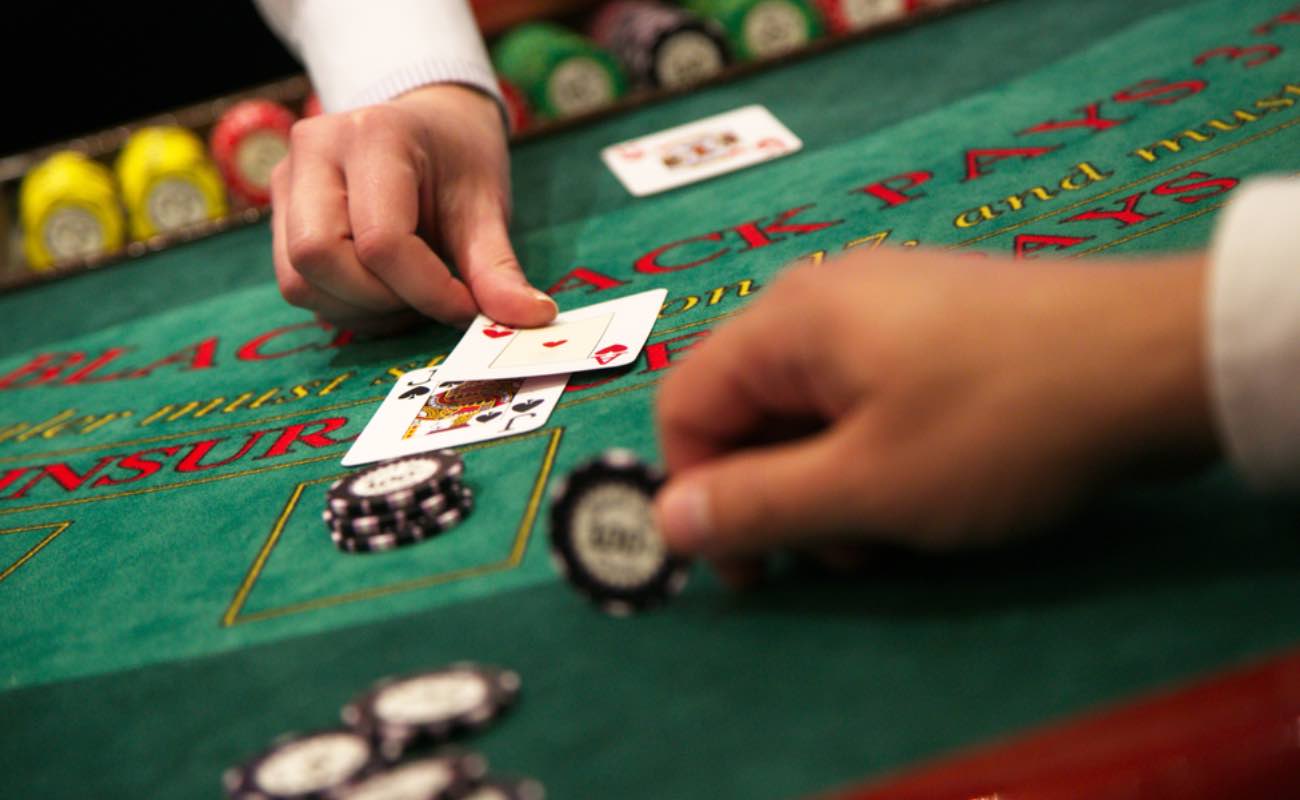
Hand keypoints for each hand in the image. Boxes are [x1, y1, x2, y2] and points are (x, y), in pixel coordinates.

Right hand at [270, 84, 556, 332]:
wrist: (429, 128)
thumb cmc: (458, 162)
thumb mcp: (486, 207)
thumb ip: (498, 268)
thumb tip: (530, 318)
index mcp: (373, 135)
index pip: (382, 240)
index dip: (428, 291)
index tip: (467, 307)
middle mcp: (314, 151)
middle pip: (319, 258)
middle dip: (381, 301)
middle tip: (430, 300)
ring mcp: (287, 181)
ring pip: (299, 282)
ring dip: (360, 311)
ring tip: (409, 295)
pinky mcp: (279, 214)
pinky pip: (297, 285)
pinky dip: (343, 306)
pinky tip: (383, 291)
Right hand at [653, 249, 1217, 582]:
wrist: (1155, 362)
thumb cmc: (996, 428)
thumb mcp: (865, 488)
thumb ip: (756, 506)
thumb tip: (668, 520)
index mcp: (788, 321)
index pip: (687, 405)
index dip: (699, 492)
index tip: (750, 566)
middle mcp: (823, 297)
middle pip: (751, 406)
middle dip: (777, 494)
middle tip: (839, 556)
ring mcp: (885, 302)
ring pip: (813, 408)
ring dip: (830, 483)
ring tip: (892, 530)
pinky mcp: (937, 321)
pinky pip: (868, 393)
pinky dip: (875, 451)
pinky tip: (928, 486)